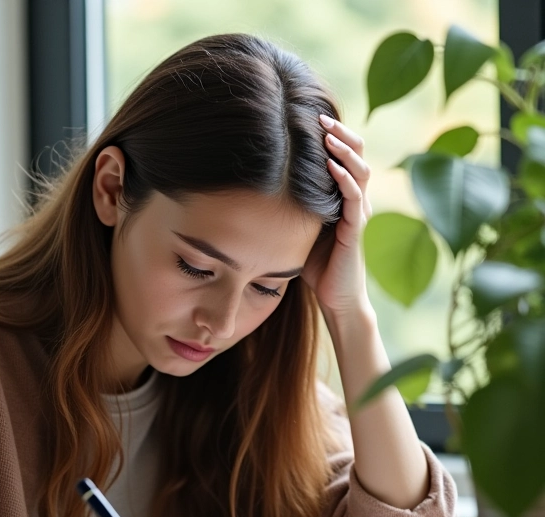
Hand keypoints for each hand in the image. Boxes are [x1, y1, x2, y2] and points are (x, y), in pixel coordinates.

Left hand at [302, 116, 373, 317]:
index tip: (308, 116)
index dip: (331, 136)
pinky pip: (355, 196)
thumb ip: (293, 208)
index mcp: (343, 198)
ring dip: (344, 148)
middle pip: (356, 154)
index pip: (343, 157)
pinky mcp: (357, 228)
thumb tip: (260, 189)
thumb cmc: (317, 267)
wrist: (336, 298)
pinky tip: (332, 165)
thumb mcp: (300, 230)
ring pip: (360, 170)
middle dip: (339, 132)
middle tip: (318, 113)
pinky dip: (344, 178)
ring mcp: (359, 213)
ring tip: (327, 131)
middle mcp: (356, 200)